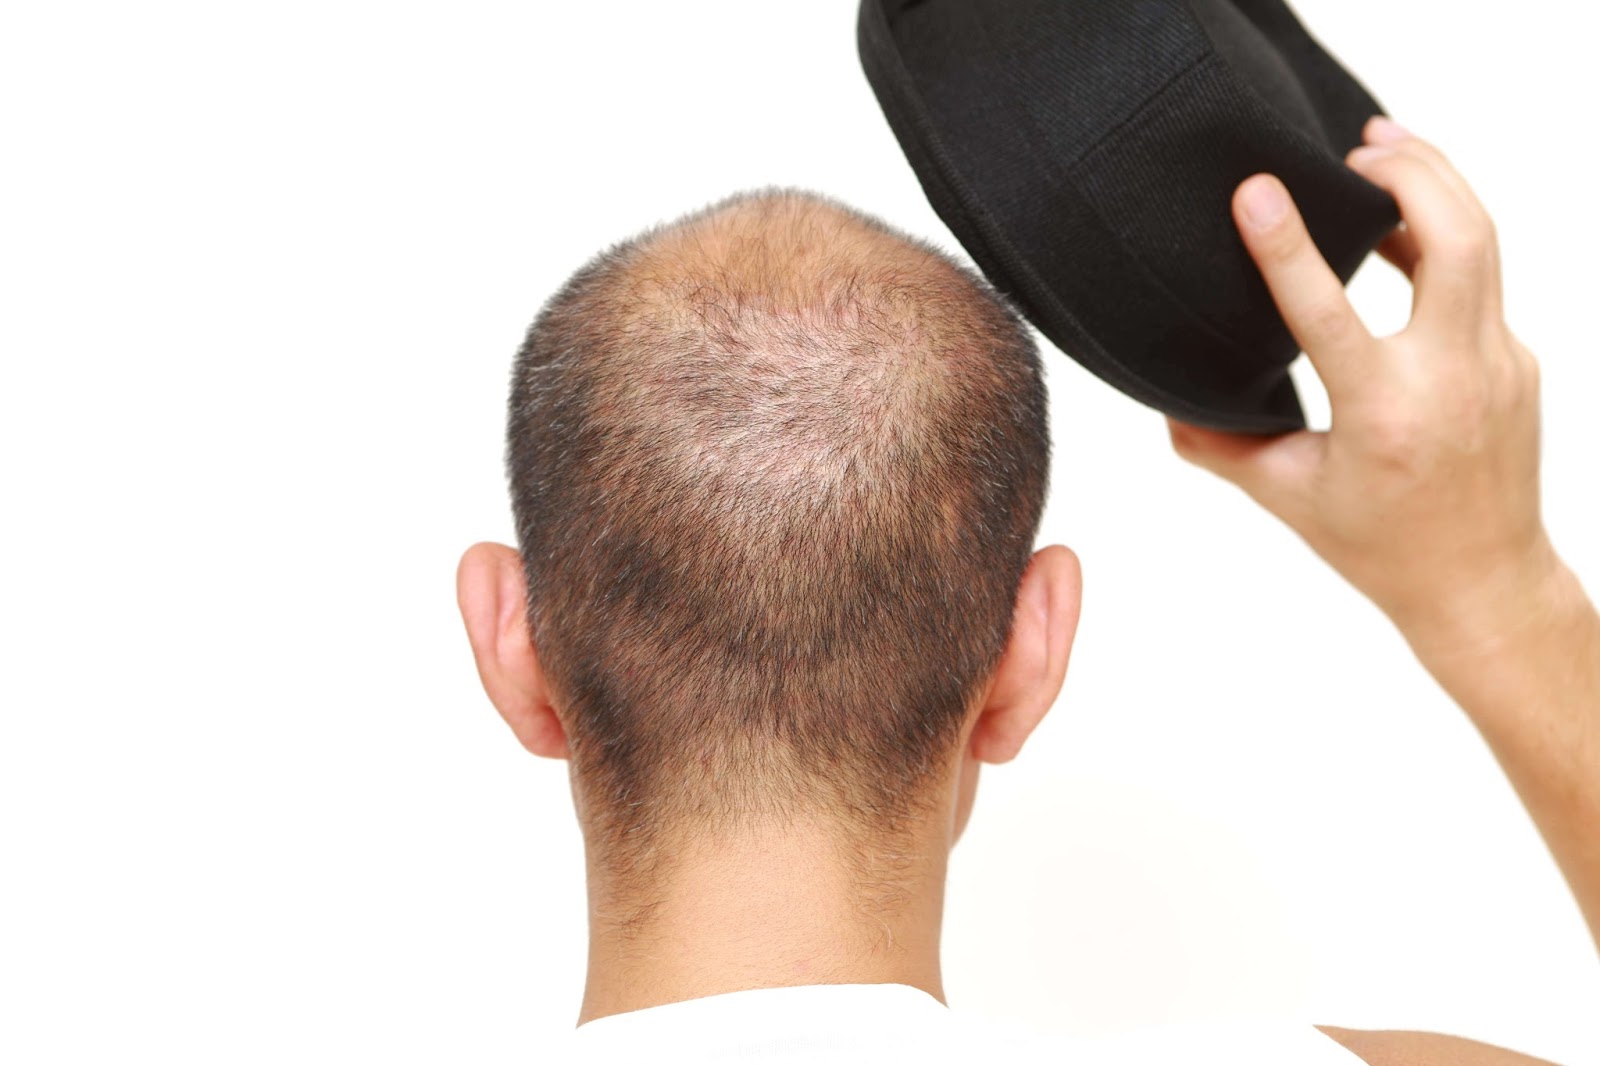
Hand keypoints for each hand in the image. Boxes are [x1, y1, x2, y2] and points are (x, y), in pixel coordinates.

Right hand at [1168, 117, 1559, 660]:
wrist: (1483, 583)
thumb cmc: (1381, 548)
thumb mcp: (1287, 498)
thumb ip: (1221, 446)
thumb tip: (1165, 404)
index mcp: (1382, 417)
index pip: (1329, 315)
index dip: (1287, 247)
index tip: (1256, 190)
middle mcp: (1451, 380)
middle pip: (1458, 239)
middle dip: (1411, 175)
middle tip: (1356, 146)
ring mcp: (1496, 364)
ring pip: (1483, 242)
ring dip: (1436, 185)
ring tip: (1384, 149)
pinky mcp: (1513, 359)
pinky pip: (1482, 279)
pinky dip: (1444, 237)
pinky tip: (1404, 225)